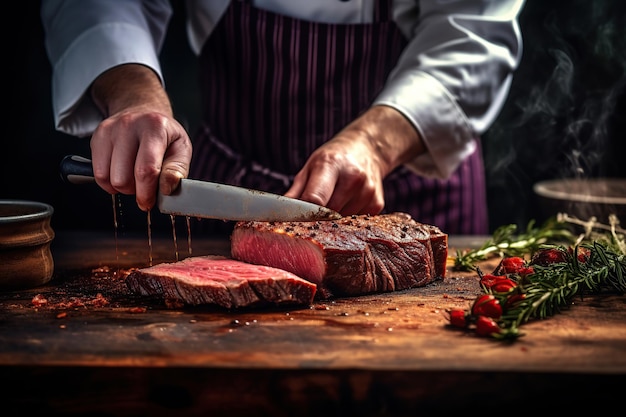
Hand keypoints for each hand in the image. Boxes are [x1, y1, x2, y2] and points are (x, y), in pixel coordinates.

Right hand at [89, 65, 192, 210]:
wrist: (143, 112)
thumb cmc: (164, 135)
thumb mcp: (181, 148)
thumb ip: (177, 170)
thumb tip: (168, 187)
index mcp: (154, 127)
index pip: (146, 170)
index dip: (147, 193)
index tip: (149, 202)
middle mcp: (129, 125)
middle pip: (123, 178)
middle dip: (134, 190)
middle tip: (144, 185)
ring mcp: (110, 130)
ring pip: (107, 178)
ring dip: (121, 186)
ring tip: (133, 177)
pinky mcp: (97, 137)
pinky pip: (97, 173)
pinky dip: (109, 181)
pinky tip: (121, 173)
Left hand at [285, 105, 425, 214]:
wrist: (368, 149)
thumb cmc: (334, 159)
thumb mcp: (310, 167)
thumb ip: (295, 192)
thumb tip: (279, 214)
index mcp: (331, 165)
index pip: (315, 199)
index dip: (303, 213)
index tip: (296, 219)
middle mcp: (353, 178)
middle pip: (327, 215)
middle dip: (316, 218)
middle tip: (313, 211)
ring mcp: (367, 192)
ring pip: (340, 223)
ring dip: (333, 220)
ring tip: (335, 199)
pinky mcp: (377, 204)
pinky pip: (355, 222)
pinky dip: (347, 217)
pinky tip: (348, 202)